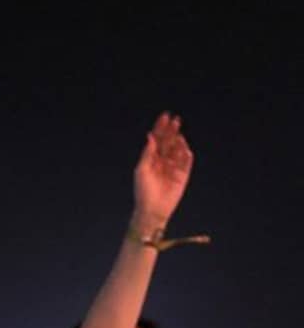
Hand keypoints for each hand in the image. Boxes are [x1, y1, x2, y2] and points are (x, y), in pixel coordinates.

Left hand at [131, 112, 193, 233]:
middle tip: (176, 120)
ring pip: (178, 150)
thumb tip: (150, 136)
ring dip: (179, 141)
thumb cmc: (143, 191)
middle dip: (172, 131)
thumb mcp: (141, 170)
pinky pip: (186, 163)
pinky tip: (184, 148)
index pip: (157, 140)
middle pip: (168, 142)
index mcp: (151, 159)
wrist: (152, 210)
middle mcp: (162, 162)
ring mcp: (173, 168)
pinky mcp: (182, 176)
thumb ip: (147, 153)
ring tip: (178, 134)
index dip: (161, 128)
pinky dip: (186, 155)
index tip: (165, 116)